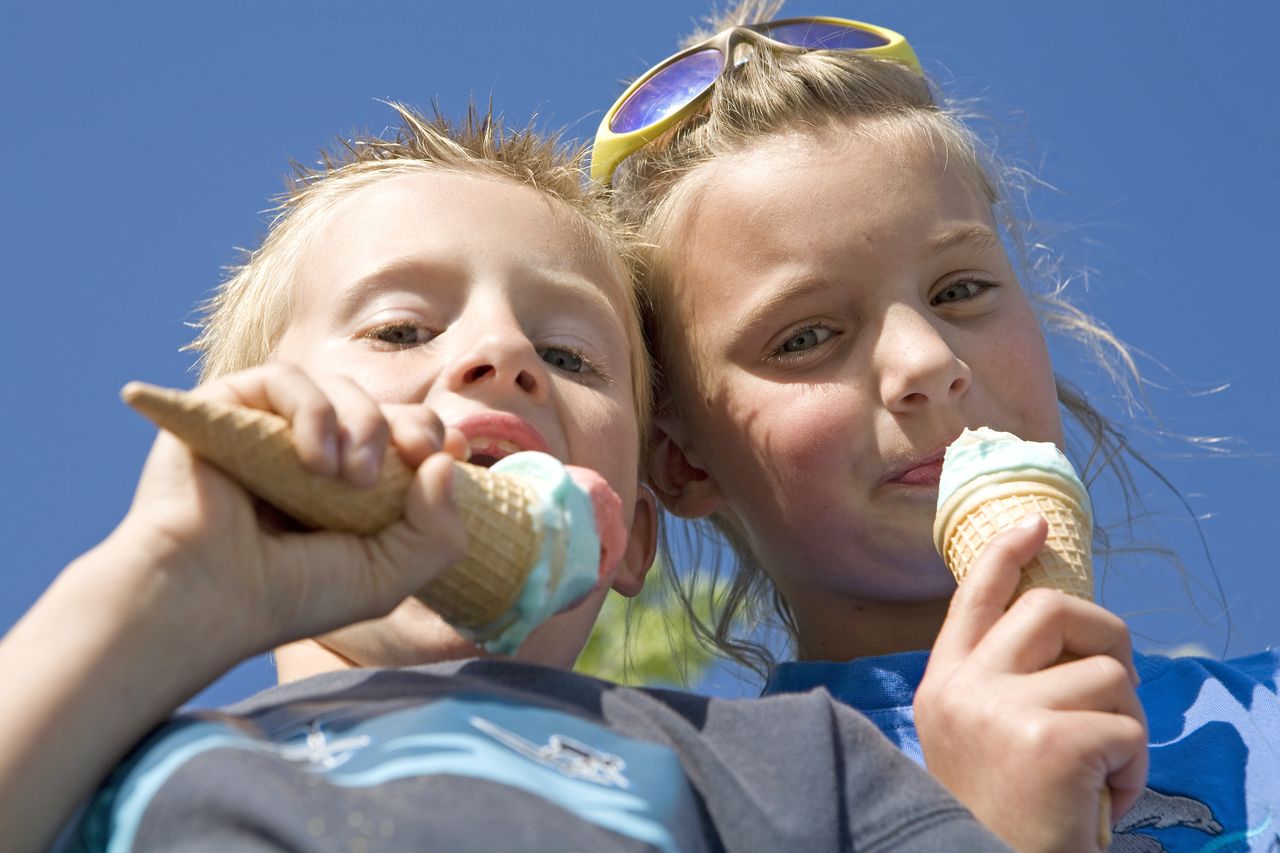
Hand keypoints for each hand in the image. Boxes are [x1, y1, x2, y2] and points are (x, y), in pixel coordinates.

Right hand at [115, 362, 470, 660]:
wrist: (205, 598)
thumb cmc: (291, 595)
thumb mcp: (388, 577)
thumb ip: (439, 534)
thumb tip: (449, 463)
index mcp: (350, 489)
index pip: (404, 441)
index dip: (435, 436)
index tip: (454, 452)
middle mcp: (312, 453)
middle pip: (381, 407)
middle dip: (410, 424)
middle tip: (414, 457)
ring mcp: (270, 428)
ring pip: (339, 388)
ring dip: (363, 423)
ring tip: (353, 478)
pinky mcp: (229, 408)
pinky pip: (284, 379)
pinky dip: (313, 411)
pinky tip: (316, 459)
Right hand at [914, 515, 1147, 851]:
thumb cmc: (995, 815)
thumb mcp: (975, 736)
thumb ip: (1001, 683)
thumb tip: (1067, 635)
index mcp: (943, 685)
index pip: (975, 597)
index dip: (1006, 553)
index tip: (1036, 525)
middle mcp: (964, 688)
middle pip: (1052, 609)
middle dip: (1106, 638)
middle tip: (1114, 690)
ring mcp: (1003, 710)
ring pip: (1106, 672)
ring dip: (1126, 725)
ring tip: (1101, 773)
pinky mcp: (1051, 741)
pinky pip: (1127, 725)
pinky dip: (1133, 766)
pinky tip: (1104, 799)